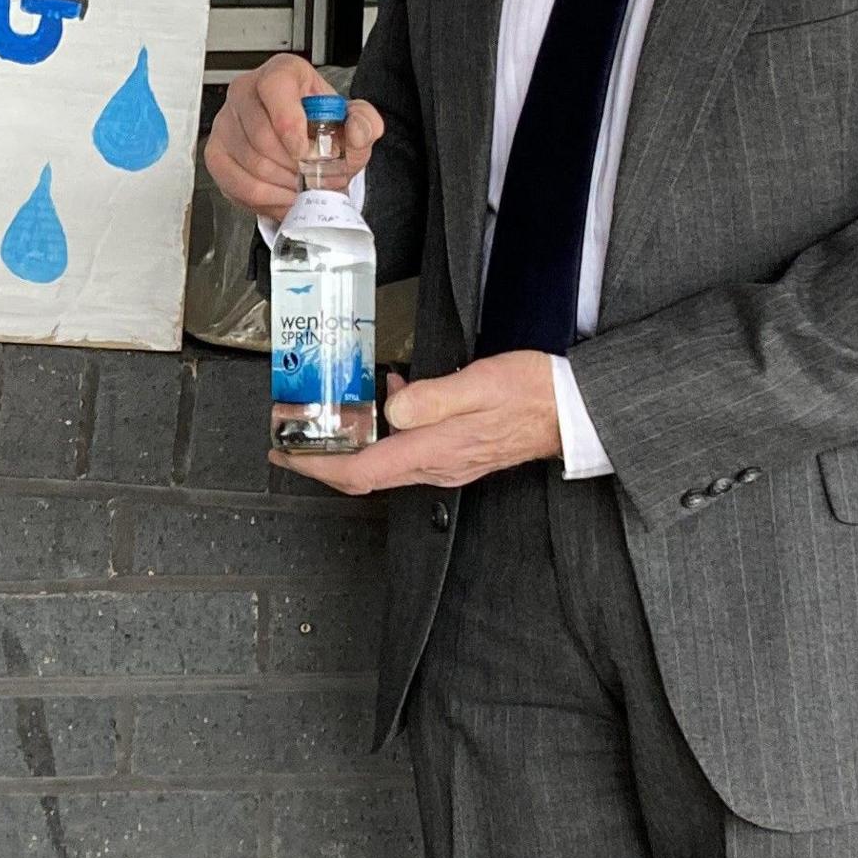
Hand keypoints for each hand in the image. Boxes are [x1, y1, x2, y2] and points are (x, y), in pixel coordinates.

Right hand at [202, 51, 380, 222]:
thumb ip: (365, 123)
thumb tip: (357, 131)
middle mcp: (246, 91)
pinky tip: (282, 195)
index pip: (274, 88)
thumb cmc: (322, 128)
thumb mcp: (353, 122)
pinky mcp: (216, 153)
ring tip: (301, 185)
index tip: (305, 152)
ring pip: (250, 163)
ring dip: (282, 184)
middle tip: (312, 175)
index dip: (290, 124)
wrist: (305, 145)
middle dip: (293, 166)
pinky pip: (236, 183)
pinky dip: (265, 198)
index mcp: (282, 73)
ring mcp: (226, 122)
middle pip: (261, 136)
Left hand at [275, 351, 563, 493]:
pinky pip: (407, 452)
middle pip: (363, 475)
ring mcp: (446, 464)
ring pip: (383, 465)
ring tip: (330, 422)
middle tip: (291, 443)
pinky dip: (385, 434)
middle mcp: (436, 465)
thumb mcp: (479, 383)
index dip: (315, 467)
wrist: (572, 410)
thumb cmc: (531, 393)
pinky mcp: (456, 456)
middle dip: (322, 461)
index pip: (358, 472)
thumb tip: (393, 407)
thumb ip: (432, 397)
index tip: (285, 456)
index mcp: (433, 449)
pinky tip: (391, 402)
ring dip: (352, 447)